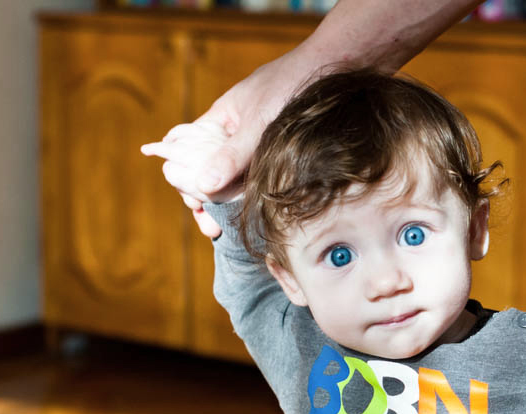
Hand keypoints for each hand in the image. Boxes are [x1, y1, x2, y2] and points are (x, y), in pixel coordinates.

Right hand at [150, 49, 316, 237]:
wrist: (340, 68)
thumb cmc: (291, 84)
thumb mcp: (258, 122)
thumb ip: (232, 155)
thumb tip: (203, 187)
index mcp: (221, 122)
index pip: (188, 153)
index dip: (185, 180)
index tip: (194, 206)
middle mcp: (238, 137)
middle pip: (212, 173)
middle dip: (208, 202)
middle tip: (213, 230)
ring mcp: (262, 148)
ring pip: (238, 181)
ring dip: (231, 206)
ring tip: (228, 231)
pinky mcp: (285, 158)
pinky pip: (265, 182)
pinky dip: (258, 200)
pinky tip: (261, 220)